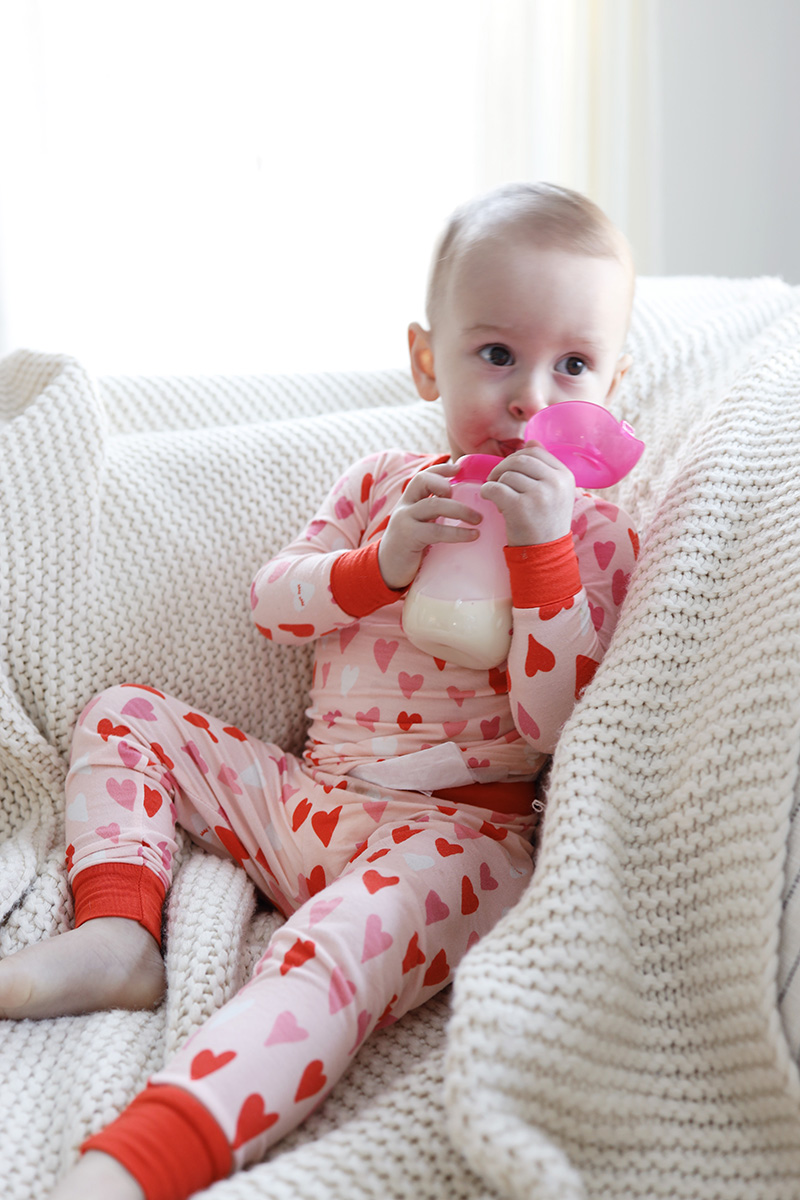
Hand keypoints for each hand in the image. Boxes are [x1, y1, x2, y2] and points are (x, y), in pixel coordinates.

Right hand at [378, 463, 482, 589]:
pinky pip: (436, 530)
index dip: (440, 469)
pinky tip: (472, 536)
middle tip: (471, 498)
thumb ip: (433, 516)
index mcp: (408, 501)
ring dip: (460, 510)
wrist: (386, 570)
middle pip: (423, 481)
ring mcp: (404, 520)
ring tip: (478, 519)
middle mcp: (404, 506)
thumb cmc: (408, 548)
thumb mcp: (419, 526)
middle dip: (447, 485)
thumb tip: (465, 510)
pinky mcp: (408, 537)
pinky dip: (457, 532)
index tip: (459, 468)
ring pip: (433, 504)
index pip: (422, 476)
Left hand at [481, 441, 574, 545]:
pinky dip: (487, 492)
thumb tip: (530, 441)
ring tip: (501, 499)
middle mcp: (555, 482)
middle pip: (519, 459)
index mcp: (565, 476)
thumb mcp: (555, 493)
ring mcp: (540, 494)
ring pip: (507, 474)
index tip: (511, 471)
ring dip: (497, 484)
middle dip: (503, 467)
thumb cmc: (545, 522)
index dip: (517, 457)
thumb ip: (544, 468)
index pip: (536, 451)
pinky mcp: (521, 506)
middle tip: (496, 480)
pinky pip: (495, 488)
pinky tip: (491, 500)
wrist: (545, 554)